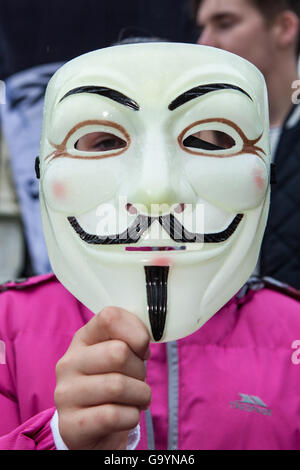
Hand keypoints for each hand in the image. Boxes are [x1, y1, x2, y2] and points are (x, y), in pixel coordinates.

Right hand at [54, 307, 150, 449]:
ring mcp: (66, 394)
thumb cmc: (112, 384)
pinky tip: (126, 416)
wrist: (91, 430)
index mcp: (82, 339)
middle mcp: (68, 363)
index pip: (110, 317)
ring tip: (136, 399)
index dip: (136, 332)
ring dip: (140, 395)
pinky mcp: (70, 425)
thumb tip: (144, 338)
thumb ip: (131, 340)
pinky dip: (131, 417)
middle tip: (138, 380)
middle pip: (118, 352)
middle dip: (140, 370)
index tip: (142, 349)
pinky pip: (113, 415)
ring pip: (117, 386)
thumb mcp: (119, 357)